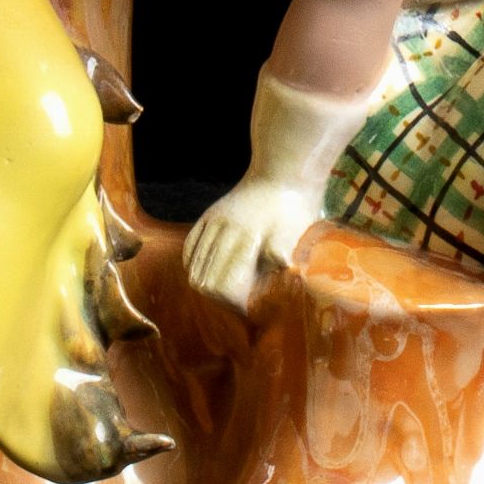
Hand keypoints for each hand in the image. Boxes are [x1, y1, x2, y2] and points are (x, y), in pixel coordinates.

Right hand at [183, 175, 322, 312]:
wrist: (283, 174)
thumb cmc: (293, 210)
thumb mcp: (294, 232)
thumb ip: (280, 253)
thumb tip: (278, 270)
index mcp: (245, 239)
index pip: (222, 287)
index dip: (233, 304)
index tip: (248, 309)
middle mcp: (223, 230)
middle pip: (203, 281)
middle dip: (219, 299)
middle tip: (238, 303)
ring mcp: (212, 221)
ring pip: (193, 266)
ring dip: (206, 284)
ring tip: (227, 290)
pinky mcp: (208, 216)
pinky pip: (189, 247)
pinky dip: (193, 265)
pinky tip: (207, 272)